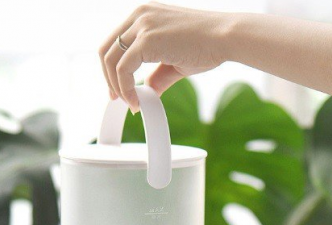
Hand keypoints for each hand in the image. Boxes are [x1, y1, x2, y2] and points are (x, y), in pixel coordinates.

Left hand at [99, 3, 230, 111]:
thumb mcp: (173, 62)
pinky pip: (122, 69)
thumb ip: (156, 76)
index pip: (114, 42)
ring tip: (131, 103)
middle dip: (108, 79)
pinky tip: (136, 101)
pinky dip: (125, 89)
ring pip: (110, 60)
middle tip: (117, 99)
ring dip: (117, 87)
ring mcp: (142, 24)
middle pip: (105, 50)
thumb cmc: (206, 46)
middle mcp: (139, 15)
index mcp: (144, 15)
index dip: (110, 69)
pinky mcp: (146, 39)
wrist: (226, 38)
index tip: (117, 90)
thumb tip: (147, 93)